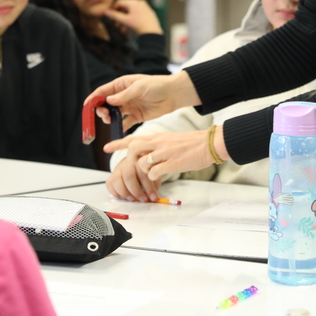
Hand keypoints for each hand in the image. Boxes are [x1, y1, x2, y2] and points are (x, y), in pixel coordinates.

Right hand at [86, 72, 199, 129]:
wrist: (174, 94)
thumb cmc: (157, 85)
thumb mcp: (140, 88)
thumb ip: (124, 95)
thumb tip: (108, 101)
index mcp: (122, 84)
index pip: (103, 91)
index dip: (93, 98)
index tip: (86, 106)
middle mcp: (123, 95)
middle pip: (106, 104)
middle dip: (101, 110)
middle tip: (104, 115)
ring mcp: (129, 106)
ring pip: (113, 114)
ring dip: (109, 118)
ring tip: (111, 120)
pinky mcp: (136, 116)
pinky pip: (125, 123)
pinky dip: (120, 127)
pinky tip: (118, 130)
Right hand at [104, 0, 162, 34]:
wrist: (152, 32)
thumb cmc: (138, 25)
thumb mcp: (125, 20)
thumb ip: (114, 15)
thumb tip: (105, 12)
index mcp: (133, 2)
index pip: (119, 2)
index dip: (113, 8)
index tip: (109, 15)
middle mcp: (139, 2)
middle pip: (125, 7)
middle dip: (119, 16)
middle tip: (115, 25)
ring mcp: (145, 7)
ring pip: (131, 12)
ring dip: (125, 20)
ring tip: (122, 29)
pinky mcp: (148, 12)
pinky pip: (137, 14)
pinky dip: (132, 20)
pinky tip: (129, 28)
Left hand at [104, 130, 220, 180]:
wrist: (208, 143)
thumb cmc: (192, 143)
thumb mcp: (171, 140)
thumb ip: (157, 145)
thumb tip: (147, 155)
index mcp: (157, 136)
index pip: (133, 137)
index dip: (118, 142)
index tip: (106, 147)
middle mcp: (158, 142)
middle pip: (132, 149)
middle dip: (129, 162)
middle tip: (131, 171)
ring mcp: (164, 152)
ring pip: (141, 163)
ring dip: (142, 174)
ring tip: (149, 178)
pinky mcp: (172, 163)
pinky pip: (154, 172)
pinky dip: (153, 179)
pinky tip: (159, 179)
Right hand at [106, 149, 160, 201]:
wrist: (134, 162)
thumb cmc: (145, 170)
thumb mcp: (152, 173)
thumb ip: (154, 183)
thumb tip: (154, 197)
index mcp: (139, 161)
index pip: (143, 174)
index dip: (149, 188)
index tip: (154, 198)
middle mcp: (127, 163)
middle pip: (128, 177)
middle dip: (136, 191)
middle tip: (143, 200)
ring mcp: (117, 169)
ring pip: (116, 180)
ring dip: (125, 193)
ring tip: (133, 200)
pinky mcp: (111, 176)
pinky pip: (109, 185)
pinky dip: (116, 193)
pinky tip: (124, 198)